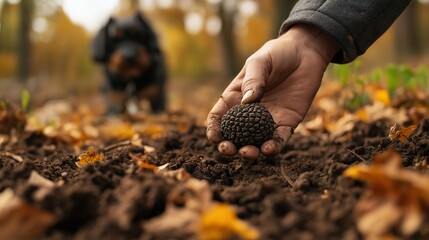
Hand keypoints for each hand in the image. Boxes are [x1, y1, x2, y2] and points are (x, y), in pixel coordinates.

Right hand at [206, 24, 338, 159]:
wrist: (305, 52)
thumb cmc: (276, 54)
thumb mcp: (260, 62)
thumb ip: (253, 80)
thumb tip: (247, 102)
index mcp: (235, 98)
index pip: (219, 117)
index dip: (214, 129)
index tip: (215, 137)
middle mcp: (249, 113)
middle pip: (234, 135)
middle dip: (229, 146)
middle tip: (229, 149)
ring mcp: (267, 120)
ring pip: (255, 142)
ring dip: (250, 151)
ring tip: (249, 152)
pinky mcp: (287, 123)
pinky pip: (279, 139)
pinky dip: (274, 147)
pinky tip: (269, 148)